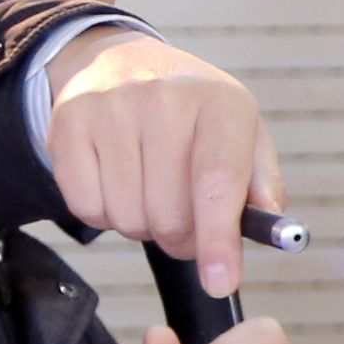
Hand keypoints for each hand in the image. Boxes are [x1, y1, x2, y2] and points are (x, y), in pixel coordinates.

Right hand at [40, 30, 288, 299]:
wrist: (121, 61)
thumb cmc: (191, 112)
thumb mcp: (241, 134)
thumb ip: (262, 183)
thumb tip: (274, 225)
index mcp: (220, 102)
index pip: (219, 181)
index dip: (219, 240)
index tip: (220, 282)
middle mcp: (164, 97)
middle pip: (170, 213)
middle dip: (182, 238)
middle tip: (186, 223)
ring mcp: (111, 107)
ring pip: (128, 217)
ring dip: (142, 226)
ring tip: (149, 192)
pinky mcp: (68, 123)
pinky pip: (87, 208)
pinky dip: (104, 213)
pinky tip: (117, 184)